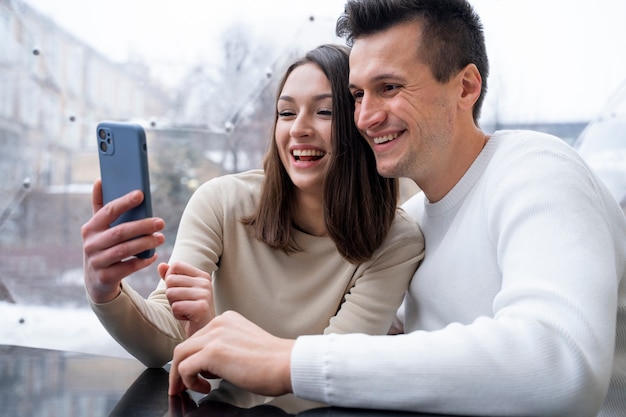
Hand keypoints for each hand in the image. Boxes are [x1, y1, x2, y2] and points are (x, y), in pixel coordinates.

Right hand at [81, 179, 164, 302]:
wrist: (96, 280)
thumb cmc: (102, 246)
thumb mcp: (98, 229)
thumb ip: (100, 206)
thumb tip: (100, 180)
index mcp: (90, 228)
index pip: (108, 211)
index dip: (124, 202)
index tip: (141, 194)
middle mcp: (91, 244)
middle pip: (120, 232)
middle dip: (142, 226)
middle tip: (161, 222)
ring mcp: (97, 262)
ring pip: (125, 250)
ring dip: (146, 243)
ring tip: (160, 238)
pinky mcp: (105, 277)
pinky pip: (128, 267)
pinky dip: (143, 261)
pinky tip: (153, 255)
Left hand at [159, 261, 214, 336]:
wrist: (202, 331)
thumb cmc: (190, 310)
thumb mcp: (180, 291)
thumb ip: (171, 277)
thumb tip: (161, 265)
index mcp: (202, 275)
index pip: (176, 265)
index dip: (170, 279)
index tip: (180, 291)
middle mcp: (206, 282)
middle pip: (171, 280)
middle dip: (171, 295)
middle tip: (183, 304)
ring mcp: (205, 295)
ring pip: (171, 293)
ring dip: (174, 305)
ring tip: (186, 310)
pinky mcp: (201, 308)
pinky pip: (175, 307)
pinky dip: (177, 314)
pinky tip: (188, 317)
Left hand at [168, 310, 294, 396]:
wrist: (287, 364)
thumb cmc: (273, 362)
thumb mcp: (244, 345)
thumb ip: (225, 349)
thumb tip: (207, 367)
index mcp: (227, 320)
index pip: (198, 337)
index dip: (192, 357)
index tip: (192, 373)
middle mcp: (219, 323)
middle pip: (186, 345)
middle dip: (180, 367)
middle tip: (181, 385)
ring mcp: (215, 336)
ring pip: (180, 355)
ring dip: (179, 376)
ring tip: (187, 389)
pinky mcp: (213, 352)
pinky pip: (185, 368)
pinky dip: (188, 382)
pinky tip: (204, 388)